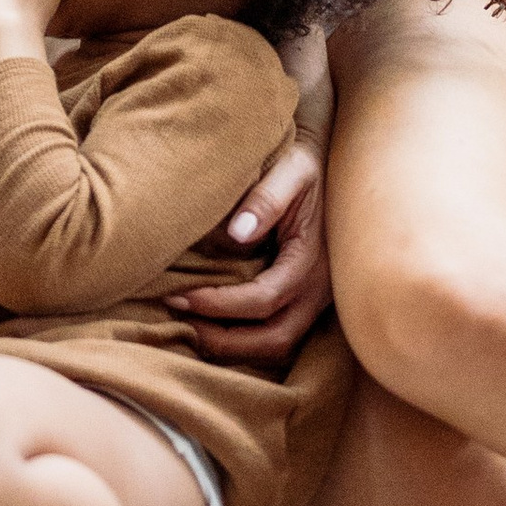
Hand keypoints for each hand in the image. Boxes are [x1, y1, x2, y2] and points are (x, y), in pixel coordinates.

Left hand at [169, 28, 331, 367]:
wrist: (327, 159)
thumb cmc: (303, 161)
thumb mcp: (291, 168)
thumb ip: (267, 197)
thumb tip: (238, 232)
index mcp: (312, 258)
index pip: (263, 299)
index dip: (219, 305)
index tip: (178, 296)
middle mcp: (319, 288)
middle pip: (273, 338)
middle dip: (225, 340)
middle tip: (181, 323)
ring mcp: (316, 298)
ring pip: (278, 343)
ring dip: (235, 346)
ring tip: (192, 329)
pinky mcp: (306, 298)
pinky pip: (278, 332)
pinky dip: (246, 339)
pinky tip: (213, 324)